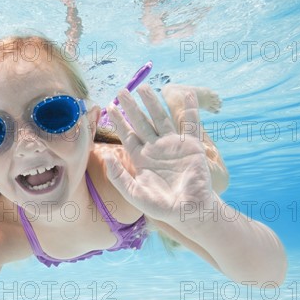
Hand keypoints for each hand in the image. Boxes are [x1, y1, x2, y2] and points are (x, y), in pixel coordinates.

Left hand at [103, 84, 213, 223]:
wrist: (190, 211)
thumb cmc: (162, 206)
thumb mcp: (134, 193)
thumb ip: (118, 176)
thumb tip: (107, 156)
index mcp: (141, 159)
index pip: (127, 135)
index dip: (119, 121)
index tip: (109, 106)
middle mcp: (156, 149)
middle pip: (142, 122)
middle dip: (132, 107)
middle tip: (122, 91)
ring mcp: (174, 145)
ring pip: (161, 118)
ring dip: (153, 103)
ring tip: (145, 87)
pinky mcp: (192, 146)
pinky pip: (190, 123)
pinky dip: (189, 108)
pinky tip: (187, 93)